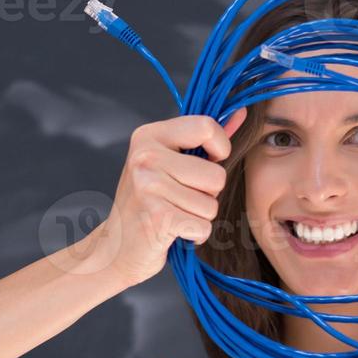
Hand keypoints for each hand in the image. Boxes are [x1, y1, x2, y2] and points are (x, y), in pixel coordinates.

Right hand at [83, 110, 246, 288]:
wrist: (117, 246)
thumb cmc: (150, 201)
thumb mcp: (172, 162)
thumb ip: (206, 138)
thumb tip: (241, 111)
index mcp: (149, 136)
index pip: (206, 126)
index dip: (220, 149)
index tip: (208, 161)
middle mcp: (145, 157)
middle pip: (216, 174)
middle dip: (208, 193)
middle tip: (181, 198)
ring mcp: (148, 186)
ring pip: (211, 204)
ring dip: (200, 216)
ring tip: (175, 213)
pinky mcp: (157, 217)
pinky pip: (203, 226)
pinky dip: (194, 234)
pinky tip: (173, 230)